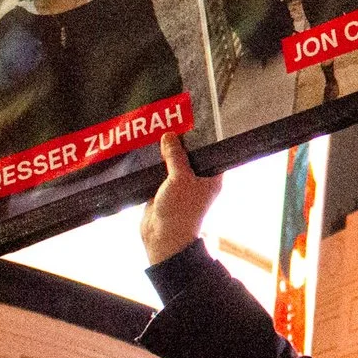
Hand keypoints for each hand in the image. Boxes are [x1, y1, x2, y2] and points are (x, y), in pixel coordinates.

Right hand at [141, 133, 222, 265]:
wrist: (162, 238)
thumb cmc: (180, 210)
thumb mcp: (180, 178)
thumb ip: (175, 156)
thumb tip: (169, 136)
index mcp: (211, 177)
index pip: (209, 151)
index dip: (202, 137)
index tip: (191, 119)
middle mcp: (198, 179)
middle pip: (189, 155)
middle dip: (179, 142)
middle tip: (169, 120)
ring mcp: (180, 185)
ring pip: (172, 163)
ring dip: (164, 152)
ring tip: (155, 130)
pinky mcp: (163, 190)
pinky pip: (159, 172)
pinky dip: (153, 163)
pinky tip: (145, 148)